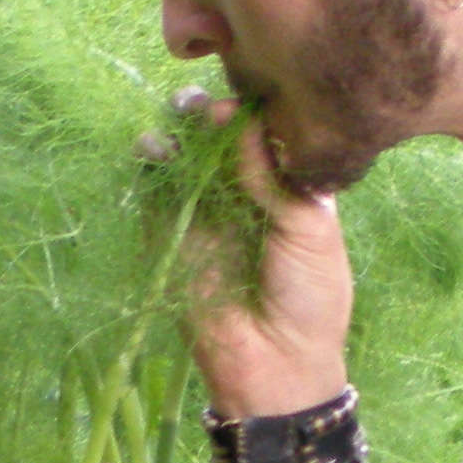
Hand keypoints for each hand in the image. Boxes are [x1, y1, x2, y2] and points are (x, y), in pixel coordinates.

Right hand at [172, 93, 353, 416]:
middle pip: (220, 138)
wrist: (275, 365)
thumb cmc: (310, 300)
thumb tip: (245, 122)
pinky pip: (156, 189)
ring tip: (182, 112)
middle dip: (211, 112)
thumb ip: (276, 178)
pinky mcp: (170, 233)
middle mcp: (243, 193)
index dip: (254, 111)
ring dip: (178, 127)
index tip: (248, 97)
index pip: (265, 135)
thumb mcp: (311, 230)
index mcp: (285, 188)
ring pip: (185, 155)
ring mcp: (204, 211)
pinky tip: (156, 144)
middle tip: (207, 102)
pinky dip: (151, 161)